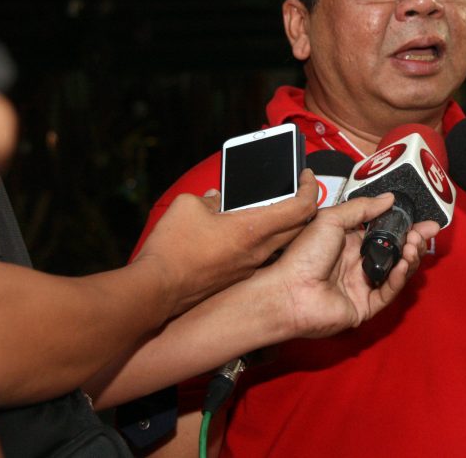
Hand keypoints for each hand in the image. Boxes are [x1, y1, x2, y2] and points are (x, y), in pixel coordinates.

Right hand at [133, 169, 318, 316]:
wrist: (156, 290)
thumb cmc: (172, 248)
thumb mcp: (188, 205)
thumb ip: (209, 197)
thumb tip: (217, 198)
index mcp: (254, 229)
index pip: (301, 208)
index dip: (310, 188)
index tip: (307, 176)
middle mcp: (258, 250)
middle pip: (298, 227)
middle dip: (303, 206)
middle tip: (296, 190)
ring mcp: (249, 266)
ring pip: (280, 242)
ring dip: (283, 224)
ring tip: (270, 206)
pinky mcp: (236, 276)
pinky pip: (260, 253)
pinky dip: (261, 238)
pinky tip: (242, 229)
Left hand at [261, 194, 439, 338]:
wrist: (290, 290)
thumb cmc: (304, 254)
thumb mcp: (332, 219)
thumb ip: (362, 208)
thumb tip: (389, 198)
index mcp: (350, 242)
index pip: (386, 233)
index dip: (406, 227)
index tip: (425, 221)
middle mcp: (358, 263)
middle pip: (396, 252)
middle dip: (414, 241)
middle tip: (425, 233)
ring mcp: (363, 285)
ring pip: (397, 272)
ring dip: (409, 257)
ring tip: (412, 245)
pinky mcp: (366, 306)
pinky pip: (389, 292)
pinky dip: (399, 278)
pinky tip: (403, 264)